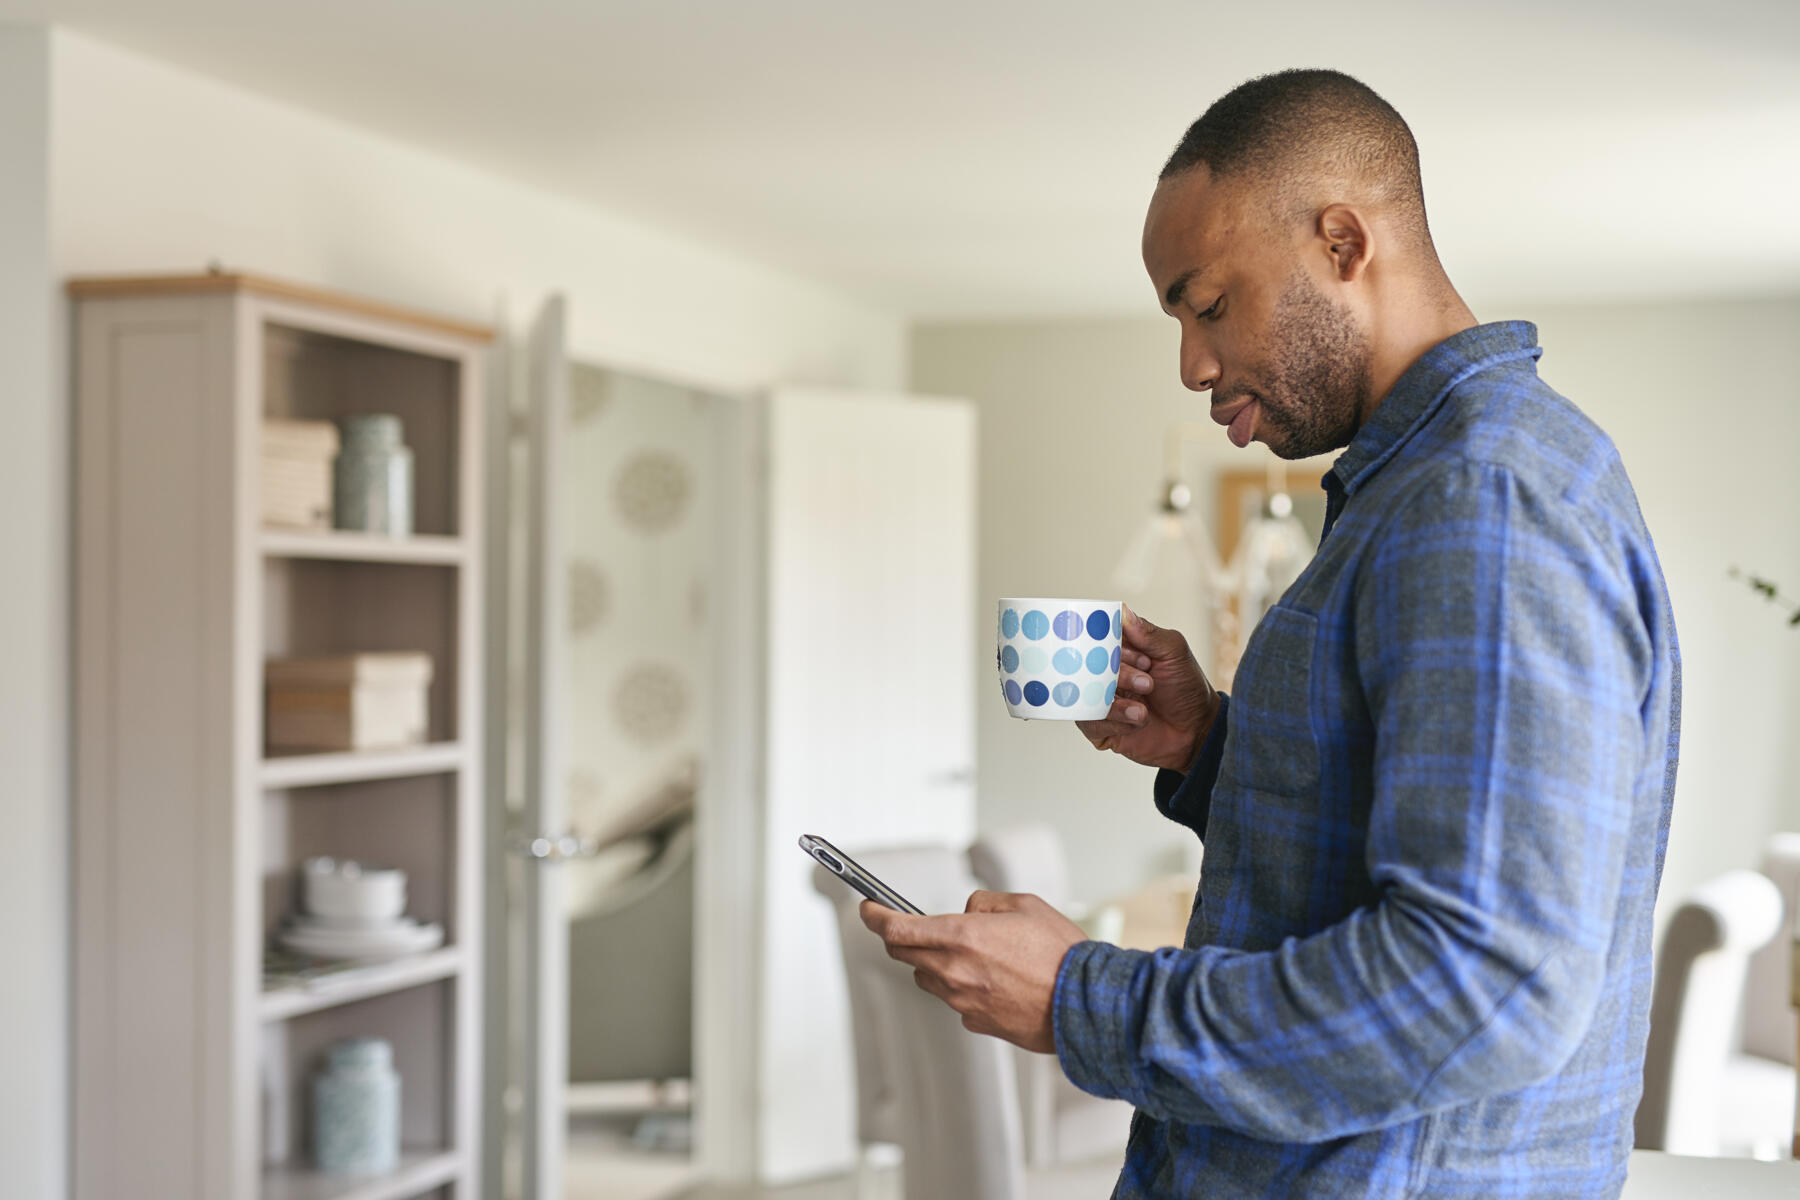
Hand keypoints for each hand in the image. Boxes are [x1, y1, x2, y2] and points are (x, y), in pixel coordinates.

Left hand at [859, 891, 1085, 1053]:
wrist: (1086, 1006)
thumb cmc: (1062, 954)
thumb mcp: (1024, 905)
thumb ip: (984, 904)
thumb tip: (966, 913)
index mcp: (962, 937)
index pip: (897, 928)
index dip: (874, 916)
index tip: (867, 909)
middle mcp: (954, 971)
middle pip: (904, 953)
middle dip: (900, 936)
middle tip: (910, 925)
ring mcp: (962, 1001)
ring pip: (928, 976)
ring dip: (934, 961)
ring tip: (973, 953)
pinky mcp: (975, 1023)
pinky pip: (955, 999)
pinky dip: (962, 986)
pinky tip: (993, 980)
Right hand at [1077, 604, 1219, 771]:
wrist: (1197, 729)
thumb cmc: (1186, 687)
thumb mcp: (1174, 653)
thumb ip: (1148, 634)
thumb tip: (1122, 611)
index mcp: (1119, 651)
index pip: (1097, 639)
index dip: (1112, 647)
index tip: (1141, 658)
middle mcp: (1105, 673)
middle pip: (1088, 667)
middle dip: (1118, 676)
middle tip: (1146, 684)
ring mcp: (1100, 700)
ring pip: (1085, 696)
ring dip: (1115, 704)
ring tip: (1142, 710)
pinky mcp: (1100, 727)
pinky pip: (1089, 723)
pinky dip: (1114, 723)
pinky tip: (1137, 722)